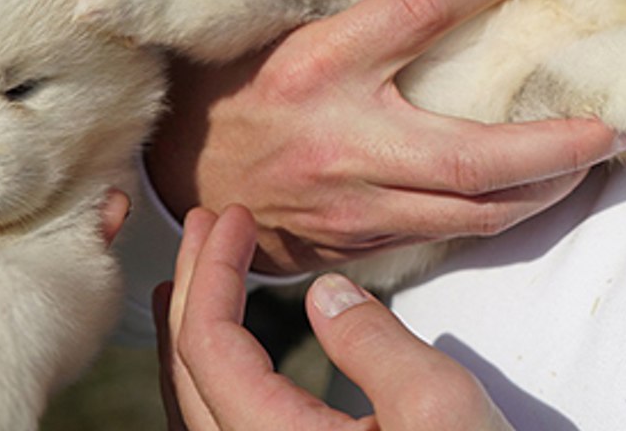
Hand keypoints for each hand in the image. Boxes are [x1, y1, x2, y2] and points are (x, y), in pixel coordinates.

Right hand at [146, 0, 624, 274]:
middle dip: (558, 147)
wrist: (165, 187)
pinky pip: (441, 238)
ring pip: (472, 214)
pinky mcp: (351, 244)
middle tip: (618, 126)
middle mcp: (341, 142)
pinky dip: (495, 217)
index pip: (412, 14)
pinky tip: (530, 194)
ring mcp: (350, 206)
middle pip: (473, 157)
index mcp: (312, 68)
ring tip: (594, 162)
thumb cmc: (211, 85)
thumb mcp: (233, 5)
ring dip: (543, 192)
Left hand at [155, 205, 512, 430]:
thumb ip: (373, 340)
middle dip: (190, 289)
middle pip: (187, 375)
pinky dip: (212, 378)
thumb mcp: (438, 404)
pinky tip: (228, 352)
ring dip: (190, 335)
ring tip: (192, 280)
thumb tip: (323, 291)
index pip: (210, 347)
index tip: (231, 216)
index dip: (211, 271)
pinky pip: (223, 430)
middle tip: (203, 223)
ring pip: (195, 409)